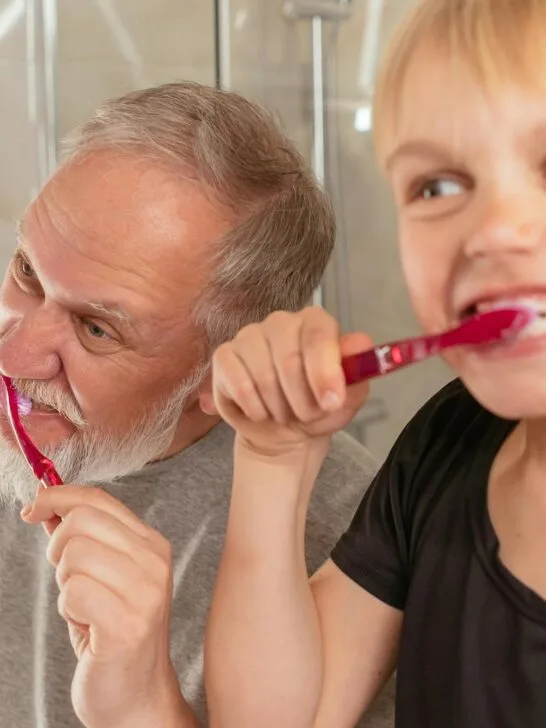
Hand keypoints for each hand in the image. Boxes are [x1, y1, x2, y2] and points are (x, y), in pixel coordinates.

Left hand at [21, 485, 192, 727]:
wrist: (137, 697)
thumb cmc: (114, 636)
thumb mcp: (101, 577)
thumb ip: (81, 539)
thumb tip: (46, 504)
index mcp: (151, 544)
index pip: (98, 499)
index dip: (58, 496)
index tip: (33, 508)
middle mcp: (154, 561)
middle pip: (81, 520)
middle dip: (57, 547)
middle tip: (67, 578)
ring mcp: (145, 591)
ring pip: (74, 554)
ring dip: (65, 584)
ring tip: (84, 607)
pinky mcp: (128, 623)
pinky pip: (73, 592)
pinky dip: (69, 610)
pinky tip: (88, 627)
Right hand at [203, 307, 370, 456]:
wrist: (285, 432)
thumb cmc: (317, 408)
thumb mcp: (346, 398)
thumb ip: (357, 371)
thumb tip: (360, 343)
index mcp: (314, 323)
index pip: (318, 336)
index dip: (324, 371)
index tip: (331, 402)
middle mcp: (280, 322)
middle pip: (289, 359)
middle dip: (301, 400)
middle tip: (307, 415)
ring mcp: (249, 336)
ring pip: (263, 376)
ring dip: (278, 407)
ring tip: (284, 413)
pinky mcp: (224, 356)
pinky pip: (239, 384)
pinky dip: (254, 408)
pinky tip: (261, 412)